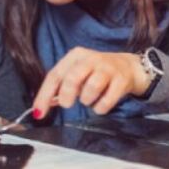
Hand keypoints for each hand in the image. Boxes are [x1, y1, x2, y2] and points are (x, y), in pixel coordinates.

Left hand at [32, 47, 148, 119]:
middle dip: (66, 95)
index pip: (55, 75)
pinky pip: (107, 99)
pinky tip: (101, 105)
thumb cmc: (97, 72)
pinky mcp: (121, 80)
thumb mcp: (78, 74)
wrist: (130, 67)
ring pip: (91, 87)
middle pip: (72, 77)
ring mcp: (107, 68)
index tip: (38, 113)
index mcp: (76, 56)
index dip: (44, 95)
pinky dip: (101, 107)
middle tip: (67, 104)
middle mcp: (91, 58)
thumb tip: (42, 106)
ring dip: (87, 100)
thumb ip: (60, 88)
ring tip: (90, 100)